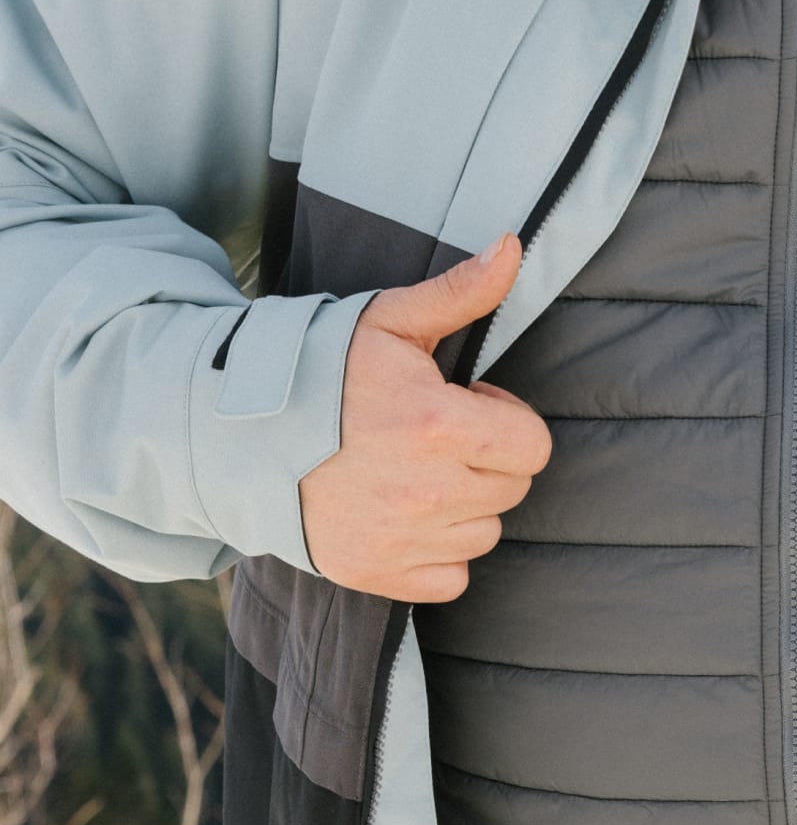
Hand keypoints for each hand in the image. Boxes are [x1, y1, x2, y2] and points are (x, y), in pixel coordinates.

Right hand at [299, 234, 550, 601]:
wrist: (234, 432)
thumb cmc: (319, 370)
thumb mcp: (389, 320)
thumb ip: (460, 291)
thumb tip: (513, 246)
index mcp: (438, 425)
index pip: (533, 445)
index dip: (506, 420)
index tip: (467, 407)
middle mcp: (427, 490)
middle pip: (512, 488)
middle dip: (487, 459)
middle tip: (435, 436)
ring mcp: (401, 538)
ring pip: (484, 532)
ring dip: (464, 505)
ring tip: (415, 472)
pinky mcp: (376, 572)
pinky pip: (451, 578)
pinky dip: (438, 553)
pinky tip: (405, 516)